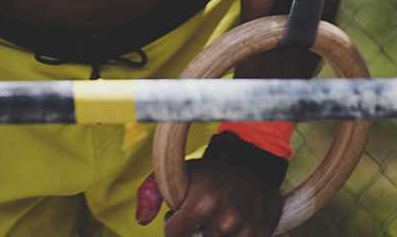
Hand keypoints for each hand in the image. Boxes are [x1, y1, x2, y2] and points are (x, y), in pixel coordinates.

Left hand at [153, 158, 283, 236]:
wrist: (253, 167)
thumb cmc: (210, 173)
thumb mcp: (180, 173)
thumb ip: (152, 192)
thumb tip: (142, 220)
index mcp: (201, 203)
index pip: (173, 234)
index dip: (173, 226)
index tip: (179, 218)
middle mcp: (223, 220)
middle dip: (193, 232)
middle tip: (200, 216)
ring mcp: (241, 230)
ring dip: (211, 234)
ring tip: (215, 218)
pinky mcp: (255, 235)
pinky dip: (228, 236)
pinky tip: (229, 224)